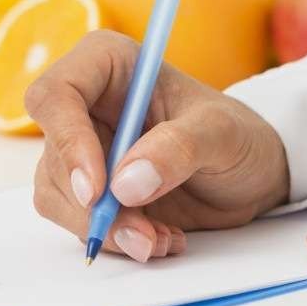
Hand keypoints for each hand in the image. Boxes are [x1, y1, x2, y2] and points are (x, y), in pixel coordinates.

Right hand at [26, 30, 289, 260]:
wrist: (253, 176)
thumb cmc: (239, 136)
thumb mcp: (222, 134)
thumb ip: (178, 148)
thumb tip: (124, 183)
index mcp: (108, 65)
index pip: (55, 95)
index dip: (68, 143)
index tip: (98, 190)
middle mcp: (86, 105)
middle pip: (54, 157)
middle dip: (94, 206)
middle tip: (142, 234)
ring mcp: (85, 151)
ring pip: (59, 197)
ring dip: (107, 229)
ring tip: (161, 239)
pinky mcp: (93, 192)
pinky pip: (80, 223)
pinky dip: (118, 240)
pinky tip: (161, 239)